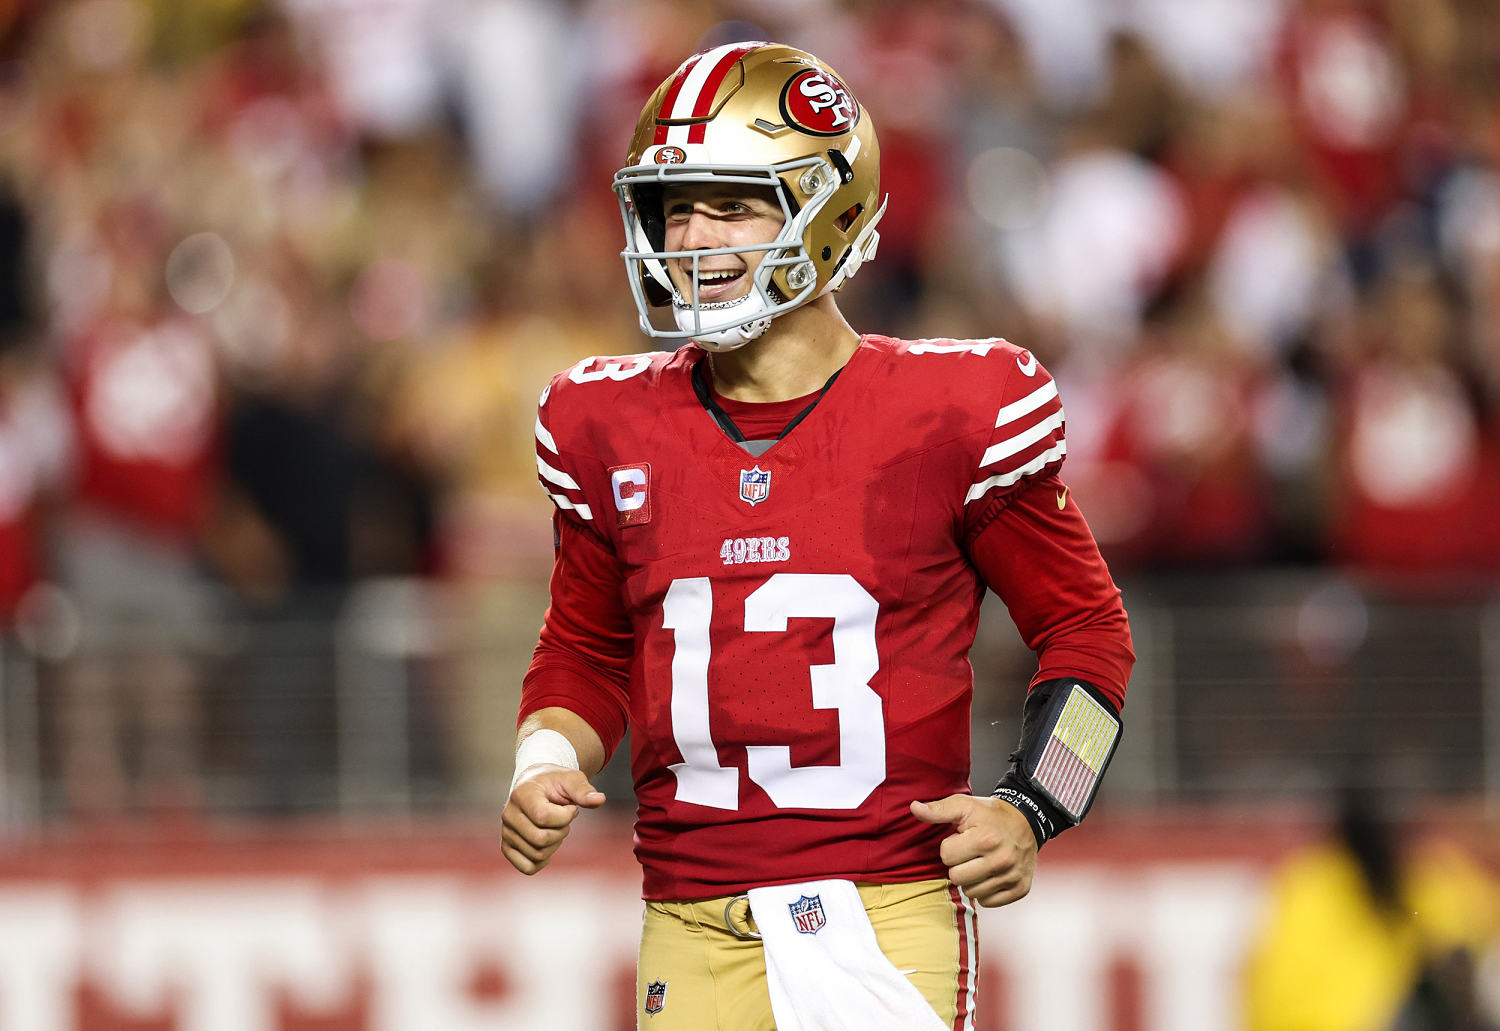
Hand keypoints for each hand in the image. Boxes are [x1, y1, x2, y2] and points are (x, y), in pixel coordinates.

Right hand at [501, 765, 605, 874]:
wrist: (535, 784)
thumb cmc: (555, 782)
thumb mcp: (571, 779)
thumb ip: (583, 790)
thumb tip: (600, 800)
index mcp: (522, 794)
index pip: (544, 817)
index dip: (565, 816)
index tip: (570, 806)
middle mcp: (508, 814)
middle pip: (541, 839)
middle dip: (561, 831)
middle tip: (563, 818)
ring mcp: (506, 832)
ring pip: (537, 855)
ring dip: (555, 844)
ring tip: (553, 827)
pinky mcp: (507, 847)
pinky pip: (528, 867)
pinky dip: (543, 861)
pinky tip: (548, 845)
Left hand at [910, 794, 1036, 906]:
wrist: (1026, 821)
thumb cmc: (990, 815)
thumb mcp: (964, 806)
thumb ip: (938, 809)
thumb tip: (913, 808)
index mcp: (985, 839)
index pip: (946, 856)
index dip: (950, 847)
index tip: (963, 840)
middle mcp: (1001, 860)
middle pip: (956, 878)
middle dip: (959, 865)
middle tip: (970, 853)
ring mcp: (1012, 876)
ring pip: (971, 893)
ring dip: (971, 880)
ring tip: (980, 863)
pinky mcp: (1020, 889)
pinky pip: (988, 902)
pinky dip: (986, 891)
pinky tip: (991, 874)